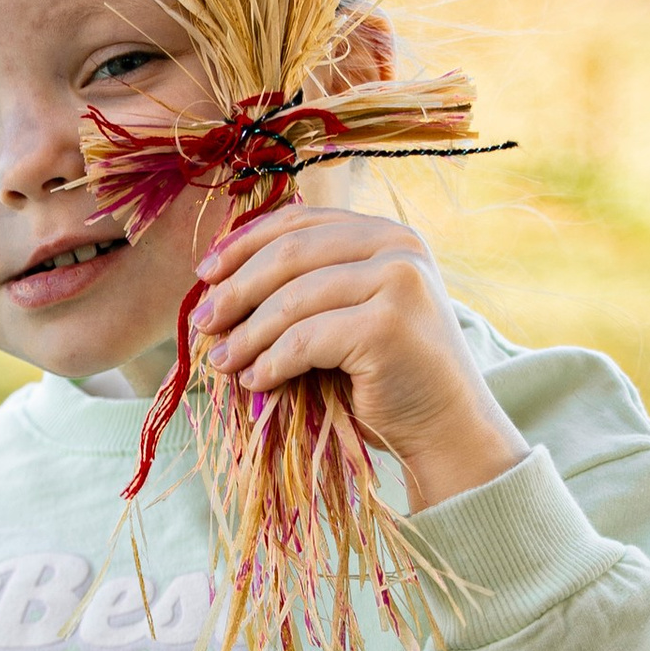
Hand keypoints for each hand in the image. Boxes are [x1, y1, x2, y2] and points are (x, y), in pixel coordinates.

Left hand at [193, 200, 528, 508]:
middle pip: (290, 254)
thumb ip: (308, 286)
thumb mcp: (349, 314)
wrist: (448, 428)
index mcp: (387, 233)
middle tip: (201, 324)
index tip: (204, 275)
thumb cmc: (390, 378)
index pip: (301, 222)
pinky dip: (271, 362)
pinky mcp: (387, 324)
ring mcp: (398, 280)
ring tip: (221, 363)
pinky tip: (255, 382)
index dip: (244, 244)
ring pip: (292, 300)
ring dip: (246, 335)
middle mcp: (398, 245)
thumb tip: (217, 283)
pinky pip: (305, 340)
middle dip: (236, 289)